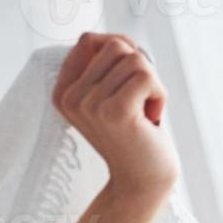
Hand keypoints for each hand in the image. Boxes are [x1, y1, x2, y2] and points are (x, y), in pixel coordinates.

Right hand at [52, 33, 178, 203]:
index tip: (129, 83)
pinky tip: (151, 119)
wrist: (142, 181)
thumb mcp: (113, 93)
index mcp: (63, 92)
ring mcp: (90, 105)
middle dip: (139, 71)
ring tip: (144, 114)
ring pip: (134, 59)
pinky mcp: (116, 112)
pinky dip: (159, 95)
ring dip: (151, 85)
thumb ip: (109, 60)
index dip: (120, 52)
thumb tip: (120, 41)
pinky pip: (147, 77)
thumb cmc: (135, 136)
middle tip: (139, 103)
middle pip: (114, 46)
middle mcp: (71, 98)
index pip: (89, 40)